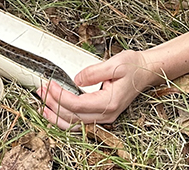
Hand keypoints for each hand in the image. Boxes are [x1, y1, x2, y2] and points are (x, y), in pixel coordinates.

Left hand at [37, 50, 163, 128]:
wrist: (147, 71)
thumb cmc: (134, 66)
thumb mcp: (116, 63)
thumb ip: (94, 72)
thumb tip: (76, 79)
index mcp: (109, 102)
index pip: (77, 105)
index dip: (60, 96)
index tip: (50, 85)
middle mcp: (107, 114)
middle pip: (73, 117)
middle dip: (53, 105)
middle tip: (40, 91)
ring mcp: (104, 116)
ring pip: (74, 125)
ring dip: (56, 116)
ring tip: (42, 105)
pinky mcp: (102, 114)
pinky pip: (80, 122)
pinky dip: (65, 119)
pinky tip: (55, 112)